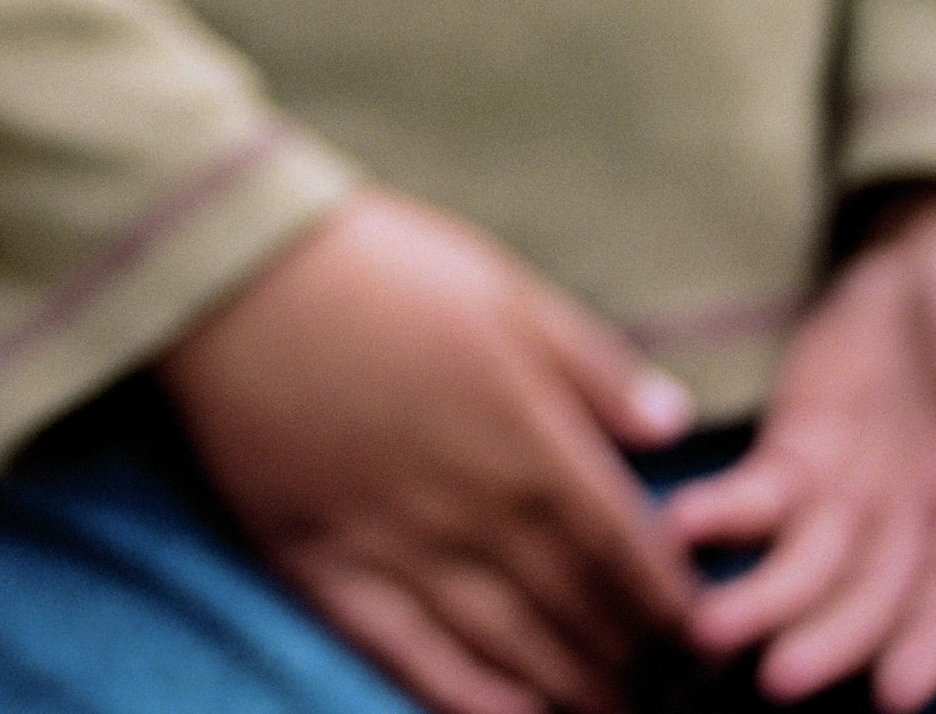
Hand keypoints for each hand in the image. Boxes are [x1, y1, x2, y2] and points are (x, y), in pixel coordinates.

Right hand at [159, 189, 699, 713]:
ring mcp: (398, 544)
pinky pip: (409, 655)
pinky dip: (469, 699)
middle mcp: (475, 509)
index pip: (629, 553)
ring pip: (510, 647)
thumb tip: (675, 425)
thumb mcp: (501, 287)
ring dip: (572, 691)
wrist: (230, 268)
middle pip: (580, 612)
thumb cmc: (373, 264)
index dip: (673, 608)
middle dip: (637, 661)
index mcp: (529, 440)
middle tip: (674, 695)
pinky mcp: (325, 563)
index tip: (706, 637)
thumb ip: (593, 364)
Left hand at [664, 187, 935, 708]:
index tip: (897, 694)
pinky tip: (677, 527)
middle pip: (873, 594)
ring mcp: (854, 492)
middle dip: (826, 638)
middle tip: (775, 677)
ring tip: (705, 625)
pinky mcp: (796, 451)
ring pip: (804, 563)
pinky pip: (753, 496)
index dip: (935, 640)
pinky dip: (718, 516)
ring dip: (759, 598)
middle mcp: (923, 520)